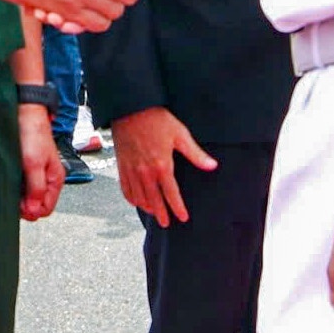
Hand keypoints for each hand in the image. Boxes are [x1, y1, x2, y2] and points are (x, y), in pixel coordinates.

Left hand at [18, 104, 63, 219]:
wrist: (25, 113)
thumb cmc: (32, 134)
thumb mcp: (34, 165)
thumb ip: (36, 189)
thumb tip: (34, 211)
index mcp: (55, 179)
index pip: (46, 209)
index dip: (32, 211)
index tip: (20, 205)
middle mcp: (47, 178)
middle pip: (36, 204)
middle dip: (24, 204)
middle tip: (12, 193)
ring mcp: (36, 174)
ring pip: (28, 196)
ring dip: (18, 195)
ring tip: (10, 183)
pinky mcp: (26, 169)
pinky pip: (21, 186)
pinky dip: (14, 187)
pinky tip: (9, 179)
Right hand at [111, 106, 216, 226]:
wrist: (130, 109)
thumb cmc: (157, 120)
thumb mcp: (180, 135)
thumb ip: (195, 154)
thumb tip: (212, 166)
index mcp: (161, 166)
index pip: (171, 194)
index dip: (177, 208)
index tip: (183, 218)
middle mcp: (145, 173)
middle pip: (154, 200)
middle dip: (161, 213)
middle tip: (166, 223)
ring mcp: (131, 171)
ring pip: (139, 198)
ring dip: (147, 208)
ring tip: (154, 213)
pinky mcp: (121, 167)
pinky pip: (125, 190)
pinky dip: (132, 199)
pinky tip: (137, 201)